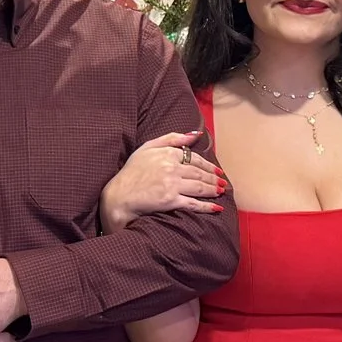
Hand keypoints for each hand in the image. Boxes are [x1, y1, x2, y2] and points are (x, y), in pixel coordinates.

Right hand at [100, 132, 224, 231]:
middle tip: (223, 182)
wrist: (118, 195)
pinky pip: (193, 203)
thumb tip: (195, 134)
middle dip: (213, 178)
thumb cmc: (131, 172)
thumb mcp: (147, 148)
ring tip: (221, 191)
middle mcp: (172, 168)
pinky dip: (207, 206)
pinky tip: (216, 207)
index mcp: (167, 154)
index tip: (216, 170)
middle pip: (199, 173)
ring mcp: (172, 185)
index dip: (208, 165)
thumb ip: (171, 139)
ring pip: (199, 187)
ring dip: (213, 190)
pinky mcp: (170, 200)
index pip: (194, 158)